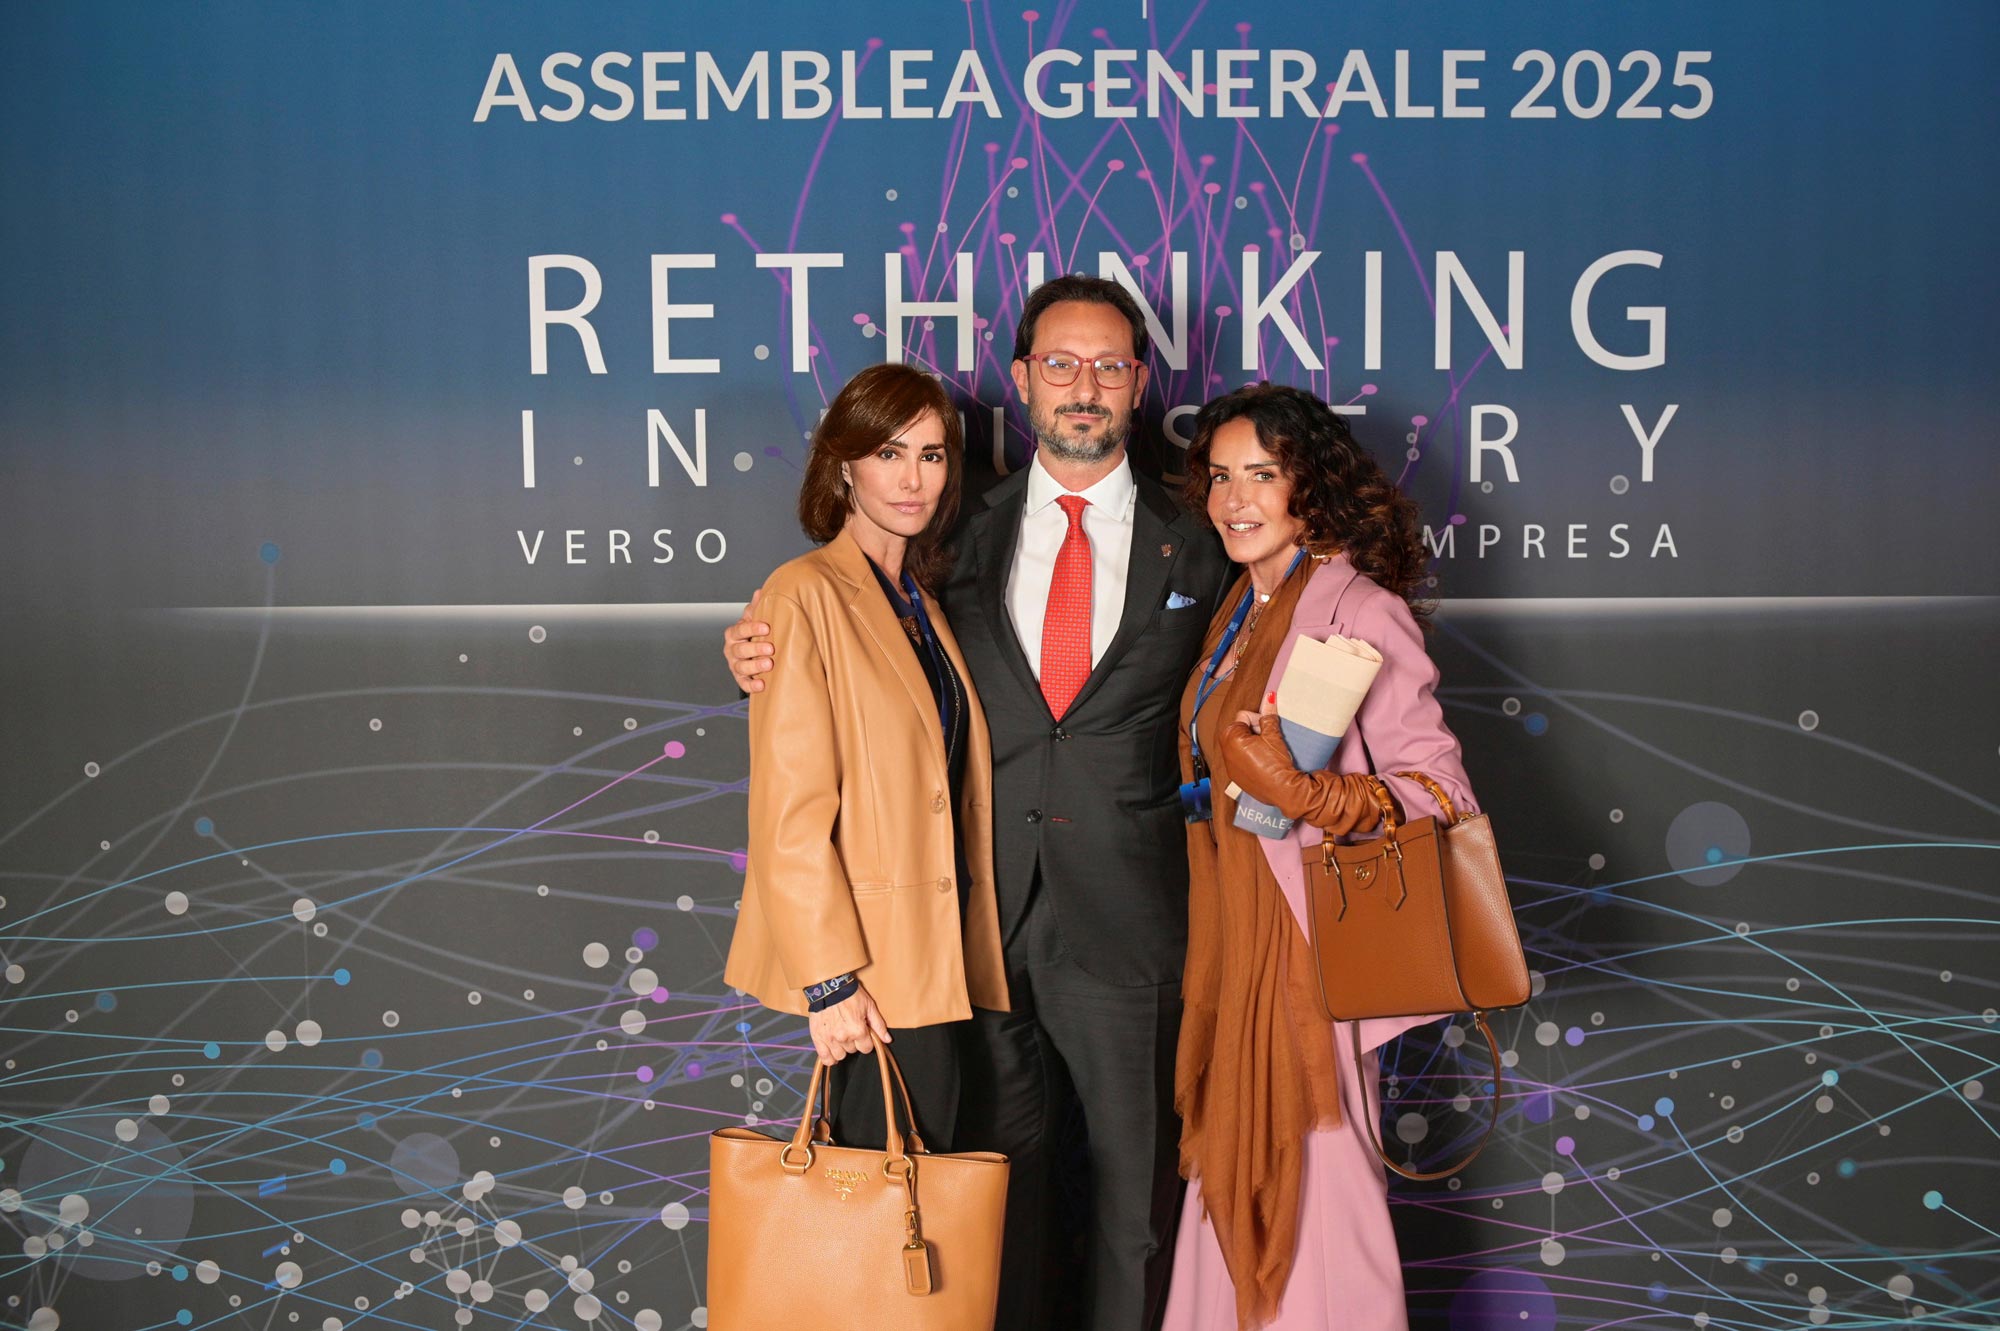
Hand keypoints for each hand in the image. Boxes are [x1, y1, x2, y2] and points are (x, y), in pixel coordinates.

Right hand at [724, 588, 774, 692]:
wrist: (754, 653)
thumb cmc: (755, 634)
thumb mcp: (755, 620)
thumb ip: (757, 608)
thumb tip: (760, 592)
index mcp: (734, 633)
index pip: (739, 630)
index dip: (752, 628)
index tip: (767, 627)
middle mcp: (731, 650)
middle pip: (740, 650)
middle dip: (755, 649)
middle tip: (771, 648)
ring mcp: (735, 665)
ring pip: (741, 667)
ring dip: (754, 666)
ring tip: (769, 664)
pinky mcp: (741, 679)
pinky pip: (743, 684)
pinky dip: (751, 686)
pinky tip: (762, 685)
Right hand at [807, 983, 891, 1064]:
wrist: (828, 986)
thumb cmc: (849, 994)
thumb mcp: (869, 1006)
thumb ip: (879, 1025)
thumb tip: (887, 1039)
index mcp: (858, 1030)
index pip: (866, 1048)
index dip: (866, 1041)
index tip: (863, 1034)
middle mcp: (844, 1037)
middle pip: (852, 1051)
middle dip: (853, 1042)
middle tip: (850, 1029)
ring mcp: (829, 1039)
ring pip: (840, 1055)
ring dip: (841, 1048)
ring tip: (840, 1036)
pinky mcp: (818, 1038)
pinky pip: (825, 1058)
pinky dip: (829, 1057)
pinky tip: (832, 1050)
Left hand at [1221, 693, 1388, 835]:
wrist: (1284, 791)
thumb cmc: (1277, 762)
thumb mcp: (1273, 735)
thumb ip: (1268, 715)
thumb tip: (1269, 698)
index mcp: (1230, 737)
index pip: (1243, 716)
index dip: (1258, 720)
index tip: (1268, 729)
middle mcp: (1225, 752)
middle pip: (1239, 730)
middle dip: (1253, 731)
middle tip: (1268, 739)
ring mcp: (1230, 766)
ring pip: (1239, 745)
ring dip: (1251, 744)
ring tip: (1267, 752)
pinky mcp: (1236, 778)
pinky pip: (1240, 761)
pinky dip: (1249, 758)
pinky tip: (1263, 763)